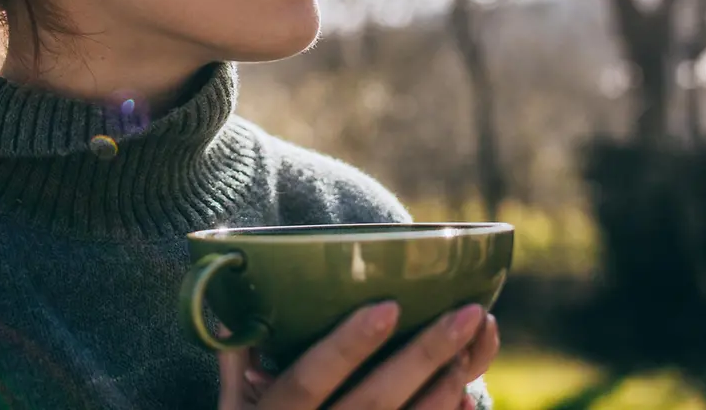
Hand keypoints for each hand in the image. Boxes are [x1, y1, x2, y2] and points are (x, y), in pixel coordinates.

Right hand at [217, 302, 498, 409]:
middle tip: (468, 312)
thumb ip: (234, 364)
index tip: (389, 305)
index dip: (347, 345)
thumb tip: (232, 313)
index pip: (310, 378)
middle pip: (374, 401)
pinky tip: (465, 396)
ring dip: (444, 385)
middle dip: (424, 355)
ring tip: (474, 342)